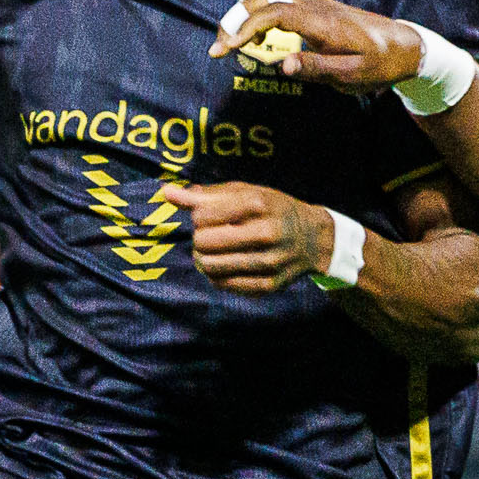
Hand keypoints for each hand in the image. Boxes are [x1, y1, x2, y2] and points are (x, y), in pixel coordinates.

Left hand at [160, 179, 333, 293]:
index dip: (198, 218)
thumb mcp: (244, 193)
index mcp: (257, 203)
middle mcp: (266, 232)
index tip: (210, 217)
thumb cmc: (270, 209)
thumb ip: (204, 195)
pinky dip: (218, 276)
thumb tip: (165, 193)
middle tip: (211, 237)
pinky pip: (224, 285)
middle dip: (200, 240)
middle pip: (203, 242)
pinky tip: (226, 267)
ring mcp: (269, 261)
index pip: (201, 217)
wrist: (313, 238)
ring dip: (205, 260)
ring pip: (210, 267)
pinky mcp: (269, 284)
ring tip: (214, 252)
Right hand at [204, 0, 426, 91]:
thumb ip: (316, 68)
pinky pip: (279, 5)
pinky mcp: (315, 11)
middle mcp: (315, 7)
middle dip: (234, 20)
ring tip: (229, 44)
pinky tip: (253, 37)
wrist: (405, 46)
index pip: (273, 14)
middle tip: (218, 48)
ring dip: (244, 17)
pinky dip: (258, 17)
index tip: (223, 49)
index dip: (243, 28)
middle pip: (263, 0)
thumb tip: (280, 66)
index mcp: (322, 21)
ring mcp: (314, 5)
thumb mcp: (351, 76)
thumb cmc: (380, 64)